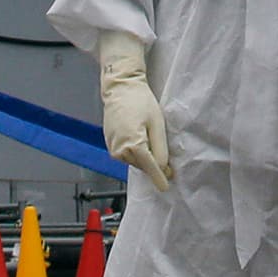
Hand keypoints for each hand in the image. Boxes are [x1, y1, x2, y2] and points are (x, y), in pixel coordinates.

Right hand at [96, 30, 171, 190]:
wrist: (120, 88)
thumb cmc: (141, 101)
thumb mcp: (157, 124)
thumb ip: (160, 148)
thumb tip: (163, 168)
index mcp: (133, 144)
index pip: (150, 167)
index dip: (159, 178)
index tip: (165, 188)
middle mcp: (120, 149)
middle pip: (143, 166)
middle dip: (154, 165)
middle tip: (167, 161)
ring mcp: (113, 148)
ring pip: (134, 162)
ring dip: (144, 158)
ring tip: (149, 139)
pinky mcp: (110, 145)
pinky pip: (126, 155)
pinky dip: (135, 152)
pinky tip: (139, 138)